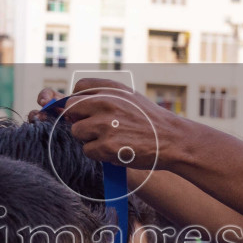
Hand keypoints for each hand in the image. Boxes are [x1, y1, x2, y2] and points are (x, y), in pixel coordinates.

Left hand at [54, 79, 173, 169]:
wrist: (173, 140)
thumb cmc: (150, 122)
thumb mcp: (129, 99)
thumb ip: (103, 98)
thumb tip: (69, 109)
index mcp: (112, 89)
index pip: (78, 87)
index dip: (79, 101)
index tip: (87, 111)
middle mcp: (107, 102)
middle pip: (71, 109)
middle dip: (80, 120)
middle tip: (98, 129)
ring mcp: (105, 124)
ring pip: (77, 131)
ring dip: (89, 139)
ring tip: (110, 140)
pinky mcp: (107, 145)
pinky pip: (87, 150)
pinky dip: (98, 154)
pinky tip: (115, 150)